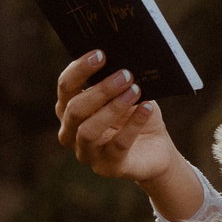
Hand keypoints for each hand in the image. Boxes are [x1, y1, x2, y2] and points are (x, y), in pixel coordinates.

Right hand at [54, 51, 199, 218]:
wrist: (156, 149)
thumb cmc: (136, 115)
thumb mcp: (127, 93)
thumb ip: (119, 79)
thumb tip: (124, 59)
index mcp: (70, 109)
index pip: (66, 87)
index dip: (80, 69)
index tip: (101, 54)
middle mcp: (71, 132)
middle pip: (74, 109)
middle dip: (100, 90)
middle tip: (126, 74)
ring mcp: (86, 153)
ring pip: (88, 131)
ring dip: (112, 108)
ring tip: (135, 90)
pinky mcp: (107, 168)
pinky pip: (117, 146)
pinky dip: (133, 125)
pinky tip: (146, 108)